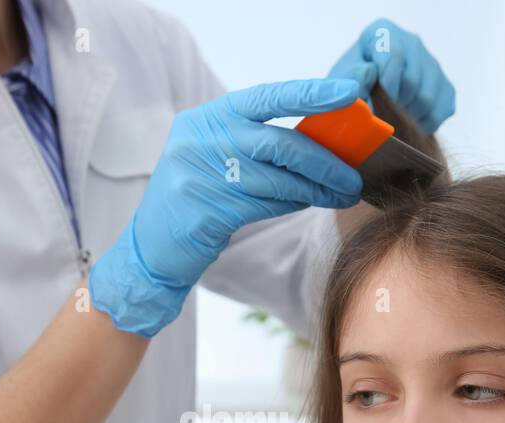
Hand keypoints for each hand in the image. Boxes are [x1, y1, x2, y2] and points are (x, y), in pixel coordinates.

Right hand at [88, 78, 363, 337]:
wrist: (151, 249)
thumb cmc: (195, 199)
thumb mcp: (216, 157)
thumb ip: (256, 142)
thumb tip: (321, 140)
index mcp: (206, 118)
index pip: (265, 97)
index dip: (309, 94)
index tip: (347, 92)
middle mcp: (200, 140)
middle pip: (277, 143)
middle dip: (323, 159)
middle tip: (354, 175)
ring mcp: (200, 176)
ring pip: (276, 179)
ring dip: (316, 189)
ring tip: (342, 194)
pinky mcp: (206, 212)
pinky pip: (264, 205)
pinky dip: (291, 204)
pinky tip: (308, 203)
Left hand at [328, 18, 455, 134]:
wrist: (364, 106)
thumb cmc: (348, 91)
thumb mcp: (339, 85)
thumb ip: (348, 81)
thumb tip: (367, 75)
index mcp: (383, 32)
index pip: (394, 56)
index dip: (386, 88)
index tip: (375, 109)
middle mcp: (412, 43)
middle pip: (413, 81)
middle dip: (394, 106)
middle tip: (379, 117)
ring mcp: (432, 65)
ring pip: (428, 100)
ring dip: (407, 119)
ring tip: (390, 121)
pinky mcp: (445, 88)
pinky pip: (440, 113)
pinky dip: (422, 126)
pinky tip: (406, 125)